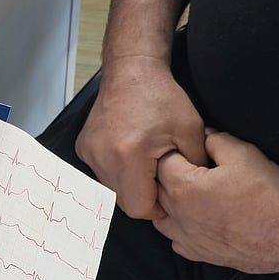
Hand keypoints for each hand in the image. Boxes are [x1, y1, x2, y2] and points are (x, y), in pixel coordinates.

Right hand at [76, 57, 206, 218]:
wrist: (132, 71)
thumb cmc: (161, 97)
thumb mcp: (191, 132)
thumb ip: (194, 169)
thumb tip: (192, 196)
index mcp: (129, 157)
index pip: (138, 208)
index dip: (156, 208)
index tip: (167, 195)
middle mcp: (103, 158)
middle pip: (123, 201)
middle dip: (143, 195)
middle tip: (160, 175)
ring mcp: (90, 153)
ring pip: (111, 189)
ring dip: (129, 184)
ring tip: (145, 160)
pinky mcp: (84, 149)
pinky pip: (102, 174)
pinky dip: (117, 171)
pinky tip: (129, 152)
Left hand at [154, 130, 278, 273]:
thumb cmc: (268, 196)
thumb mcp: (243, 154)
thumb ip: (215, 140)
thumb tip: (203, 135)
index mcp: (183, 187)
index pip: (163, 162)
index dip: (176, 152)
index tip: (188, 150)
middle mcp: (177, 215)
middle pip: (157, 189)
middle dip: (168, 176)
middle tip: (188, 168)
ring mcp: (186, 237)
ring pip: (161, 217)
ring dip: (168, 204)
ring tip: (188, 194)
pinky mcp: (199, 254)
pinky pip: (176, 240)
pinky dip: (180, 229)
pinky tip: (194, 221)